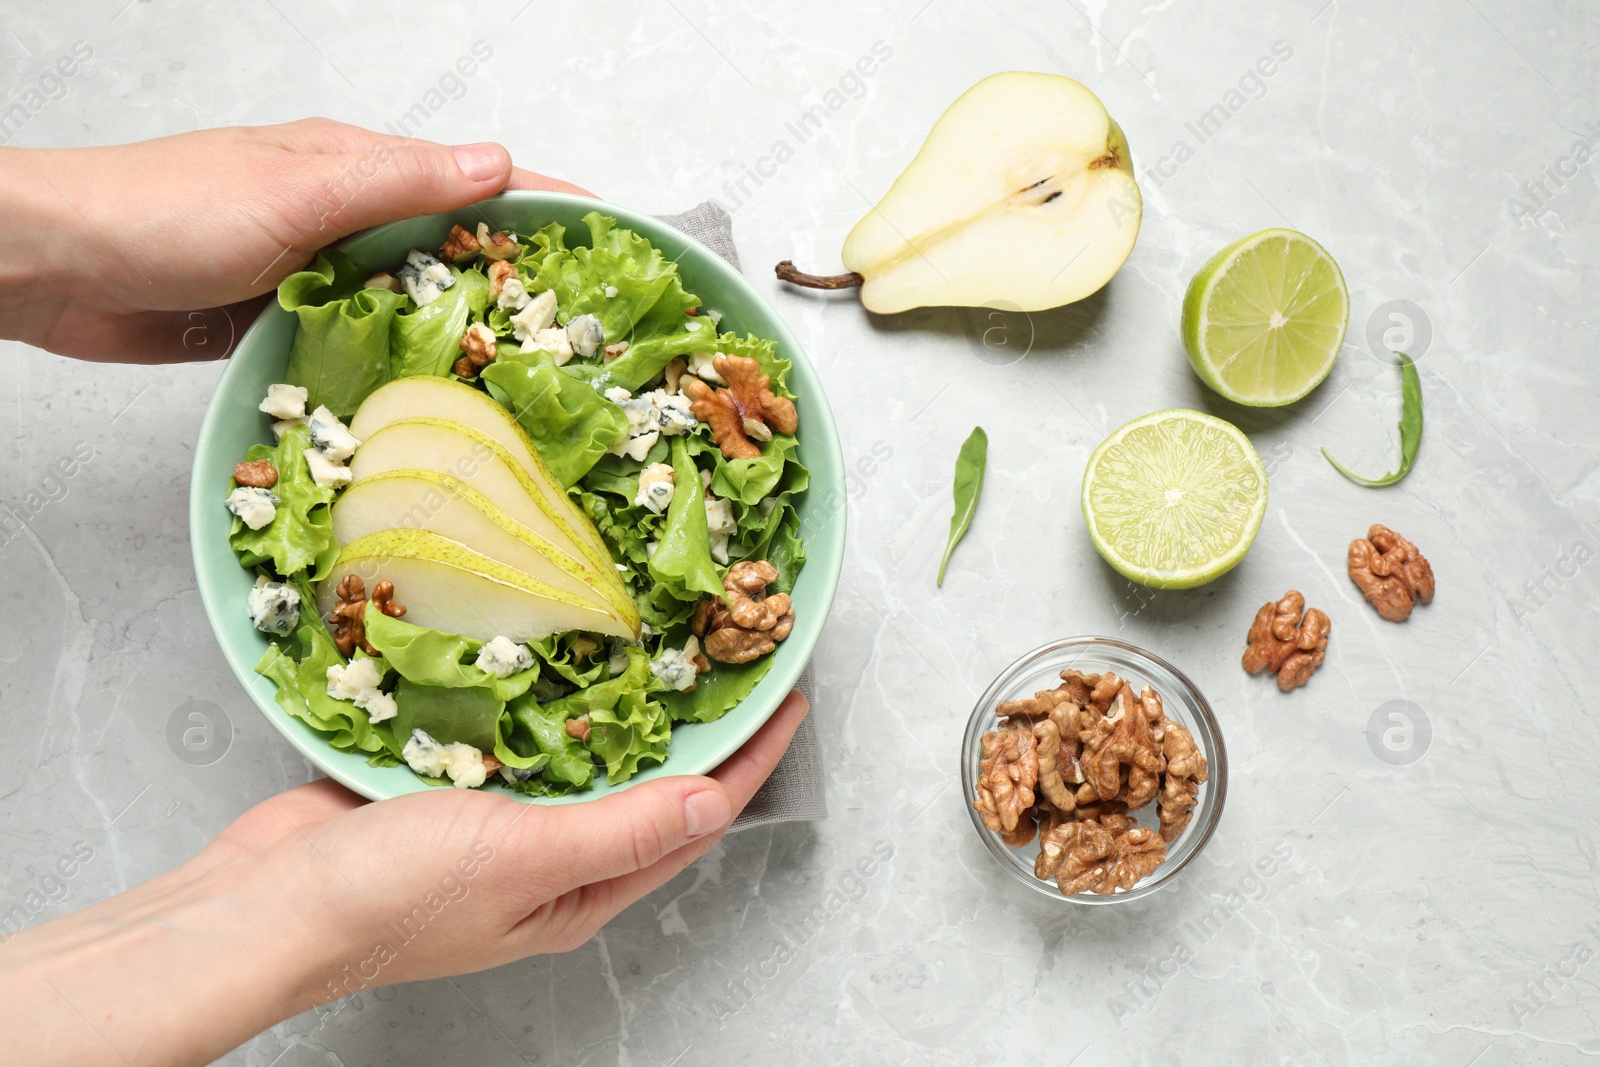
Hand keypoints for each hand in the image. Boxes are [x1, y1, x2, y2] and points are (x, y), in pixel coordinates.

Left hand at [0, 119, 590, 362]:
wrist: (51, 268)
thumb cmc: (164, 214)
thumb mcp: (300, 188)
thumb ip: (402, 181)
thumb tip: (504, 165)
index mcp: (355, 167)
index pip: (476, 181)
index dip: (547, 210)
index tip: (610, 249)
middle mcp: (342, 216)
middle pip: (452, 250)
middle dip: (518, 288)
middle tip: (583, 344)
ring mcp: (313, 272)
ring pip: (408, 306)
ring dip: (457, 339)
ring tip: (526, 389)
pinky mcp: (282, 323)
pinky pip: (359, 346)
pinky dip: (396, 371)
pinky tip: (428, 406)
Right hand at [0, 691, 807, 1066]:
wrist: (264, 904)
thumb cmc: (392, 898)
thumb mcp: (523, 859)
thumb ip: (621, 828)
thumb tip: (717, 798)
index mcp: (584, 891)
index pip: (697, 816)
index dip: (751, 757)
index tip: (790, 693)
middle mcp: (554, 860)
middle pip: (651, 784)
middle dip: (698, 724)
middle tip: (732, 655)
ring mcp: (501, 824)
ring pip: (586, 755)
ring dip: (627, 705)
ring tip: (666, 643)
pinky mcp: (451, 789)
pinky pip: (521, 737)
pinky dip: (549, 697)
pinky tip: (559, 655)